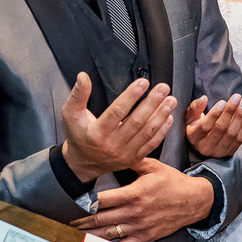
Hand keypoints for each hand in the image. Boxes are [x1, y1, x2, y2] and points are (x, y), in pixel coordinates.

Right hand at [60, 73, 176, 181]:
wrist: (83, 164)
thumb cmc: (78, 136)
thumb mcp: (71, 114)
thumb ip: (77, 95)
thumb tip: (83, 77)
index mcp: (97, 133)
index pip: (117, 112)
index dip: (131, 96)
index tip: (142, 83)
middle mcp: (113, 145)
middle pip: (136, 122)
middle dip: (152, 103)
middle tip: (163, 88)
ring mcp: (125, 153)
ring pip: (147, 133)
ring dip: (161, 115)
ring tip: (170, 100)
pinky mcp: (134, 158)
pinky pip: (151, 144)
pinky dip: (162, 131)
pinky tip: (169, 117)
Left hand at [69, 158, 214, 241]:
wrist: (194, 200)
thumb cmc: (174, 182)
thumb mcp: (153, 167)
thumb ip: (133, 161)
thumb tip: (117, 153)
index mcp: (134, 194)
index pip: (103, 200)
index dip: (85, 204)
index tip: (71, 204)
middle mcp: (134, 212)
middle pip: (101, 219)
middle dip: (81, 222)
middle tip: (65, 223)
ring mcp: (139, 226)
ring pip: (108, 234)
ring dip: (90, 236)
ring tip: (74, 236)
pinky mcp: (145, 236)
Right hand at [185, 94, 241, 157]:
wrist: (204, 143)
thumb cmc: (196, 126)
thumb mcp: (191, 116)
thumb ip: (195, 107)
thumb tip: (204, 99)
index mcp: (194, 137)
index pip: (205, 126)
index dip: (214, 114)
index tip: (223, 101)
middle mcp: (206, 147)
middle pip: (221, 128)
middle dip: (230, 111)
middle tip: (237, 97)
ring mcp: (219, 151)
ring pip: (232, 133)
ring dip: (239, 116)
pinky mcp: (229, 152)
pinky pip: (239, 138)